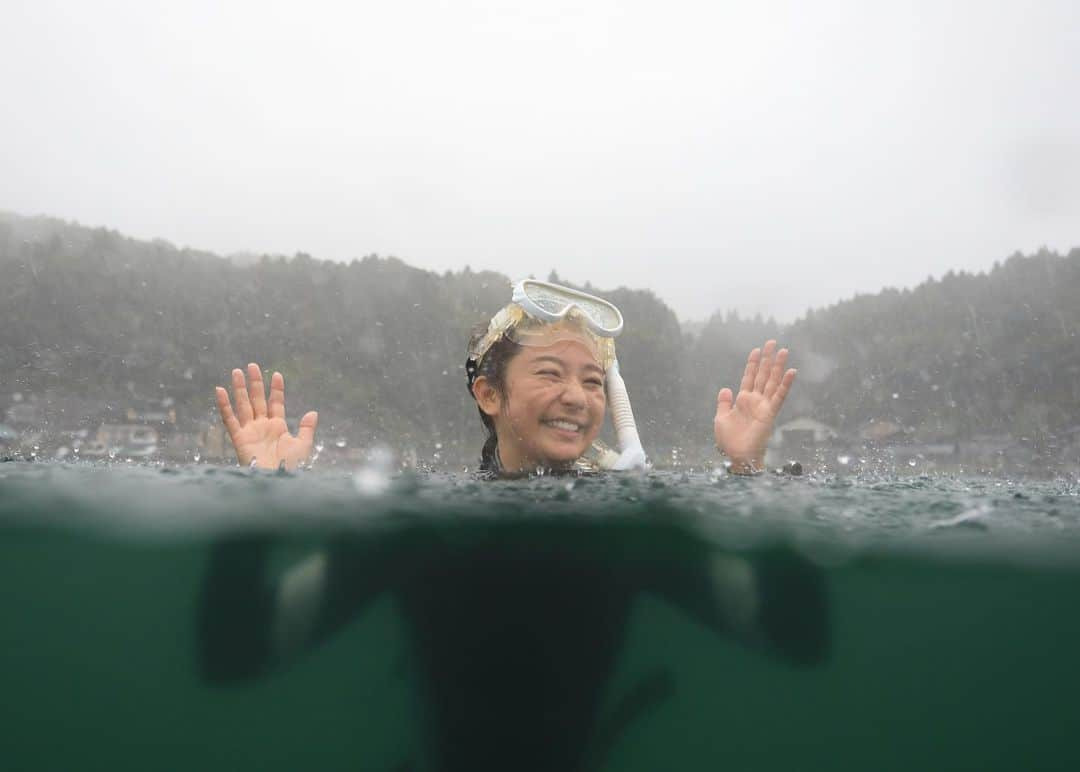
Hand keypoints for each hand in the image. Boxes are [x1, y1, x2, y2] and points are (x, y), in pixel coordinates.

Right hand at [215, 363, 317, 470]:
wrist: (278, 480)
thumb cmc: (292, 466)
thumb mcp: (303, 445)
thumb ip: (307, 428)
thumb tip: (313, 412)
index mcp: (278, 427)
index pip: (276, 403)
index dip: (276, 389)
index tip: (277, 374)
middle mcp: (262, 427)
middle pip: (258, 400)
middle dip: (255, 383)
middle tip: (252, 365)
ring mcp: (250, 431)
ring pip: (243, 405)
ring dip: (239, 389)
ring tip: (237, 371)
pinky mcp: (239, 438)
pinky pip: (229, 419)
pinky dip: (224, 405)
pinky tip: (220, 390)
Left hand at [713, 340, 795, 473]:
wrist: (737, 456)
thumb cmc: (729, 441)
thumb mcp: (721, 418)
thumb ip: (723, 403)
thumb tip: (725, 388)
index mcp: (742, 400)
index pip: (749, 377)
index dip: (752, 364)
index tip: (757, 350)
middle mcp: (755, 400)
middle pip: (763, 375)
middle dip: (767, 359)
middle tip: (773, 342)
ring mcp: (763, 405)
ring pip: (772, 381)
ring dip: (778, 366)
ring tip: (784, 351)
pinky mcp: (770, 413)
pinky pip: (779, 396)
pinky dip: (785, 384)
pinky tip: (791, 372)